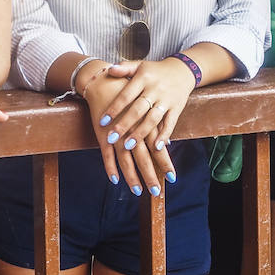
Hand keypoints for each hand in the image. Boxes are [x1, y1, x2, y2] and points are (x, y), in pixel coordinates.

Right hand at [81, 65, 178, 195]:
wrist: (104, 81)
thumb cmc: (128, 94)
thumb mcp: (145, 108)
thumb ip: (155, 125)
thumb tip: (166, 143)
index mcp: (145, 123)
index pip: (158, 148)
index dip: (164, 163)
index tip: (172, 178)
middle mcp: (132, 131)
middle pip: (144, 158)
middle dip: (151, 176)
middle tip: (157, 193)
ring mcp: (117, 134)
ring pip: (126, 160)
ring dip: (132, 177)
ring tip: (138, 191)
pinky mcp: (103, 135)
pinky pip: (107, 155)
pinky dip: (110, 168)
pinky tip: (115, 180)